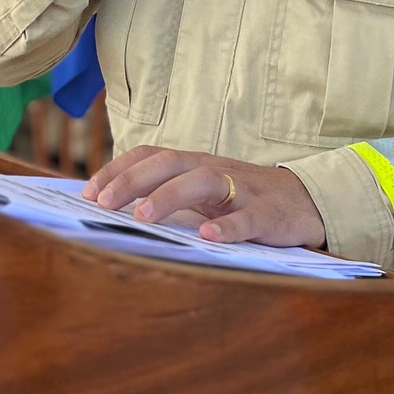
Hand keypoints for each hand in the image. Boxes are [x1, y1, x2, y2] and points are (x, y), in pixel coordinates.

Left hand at [84, 145, 326, 247]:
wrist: (305, 201)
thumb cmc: (242, 199)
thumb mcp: (202, 192)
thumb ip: (168, 195)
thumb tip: (114, 210)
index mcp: (194, 164)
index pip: (150, 156)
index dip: (118, 170)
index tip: (88, 192)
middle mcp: (214, 170)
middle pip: (169, 164)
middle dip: (132, 181)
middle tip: (102, 204)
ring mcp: (241, 190)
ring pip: (203, 182)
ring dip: (169, 197)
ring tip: (143, 216)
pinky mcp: (267, 213)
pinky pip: (247, 218)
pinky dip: (228, 227)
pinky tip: (208, 237)